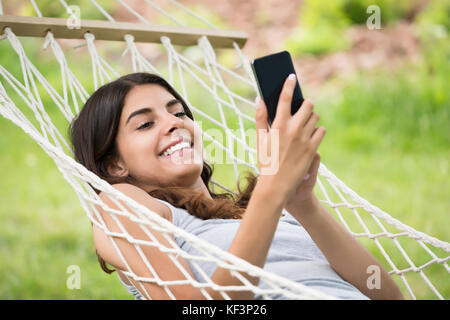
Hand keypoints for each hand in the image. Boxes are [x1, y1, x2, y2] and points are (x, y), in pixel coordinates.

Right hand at [254, 73, 325, 204]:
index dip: (289, 84)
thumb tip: (259, 100)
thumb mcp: (260, 140)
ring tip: (305, 123)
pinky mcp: (313, 148)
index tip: (291, 76)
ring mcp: (305, 139)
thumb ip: (260, 118)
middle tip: (301, 108)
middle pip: (307, 105)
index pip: (285, 98)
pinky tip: (310, 135)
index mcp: (278, 125)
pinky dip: (317, 130)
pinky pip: (321, 131)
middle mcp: (293, 129)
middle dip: (305, 104)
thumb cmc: (265, 162)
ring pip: (315, 117)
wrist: (276, 185)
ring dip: (311, 117)